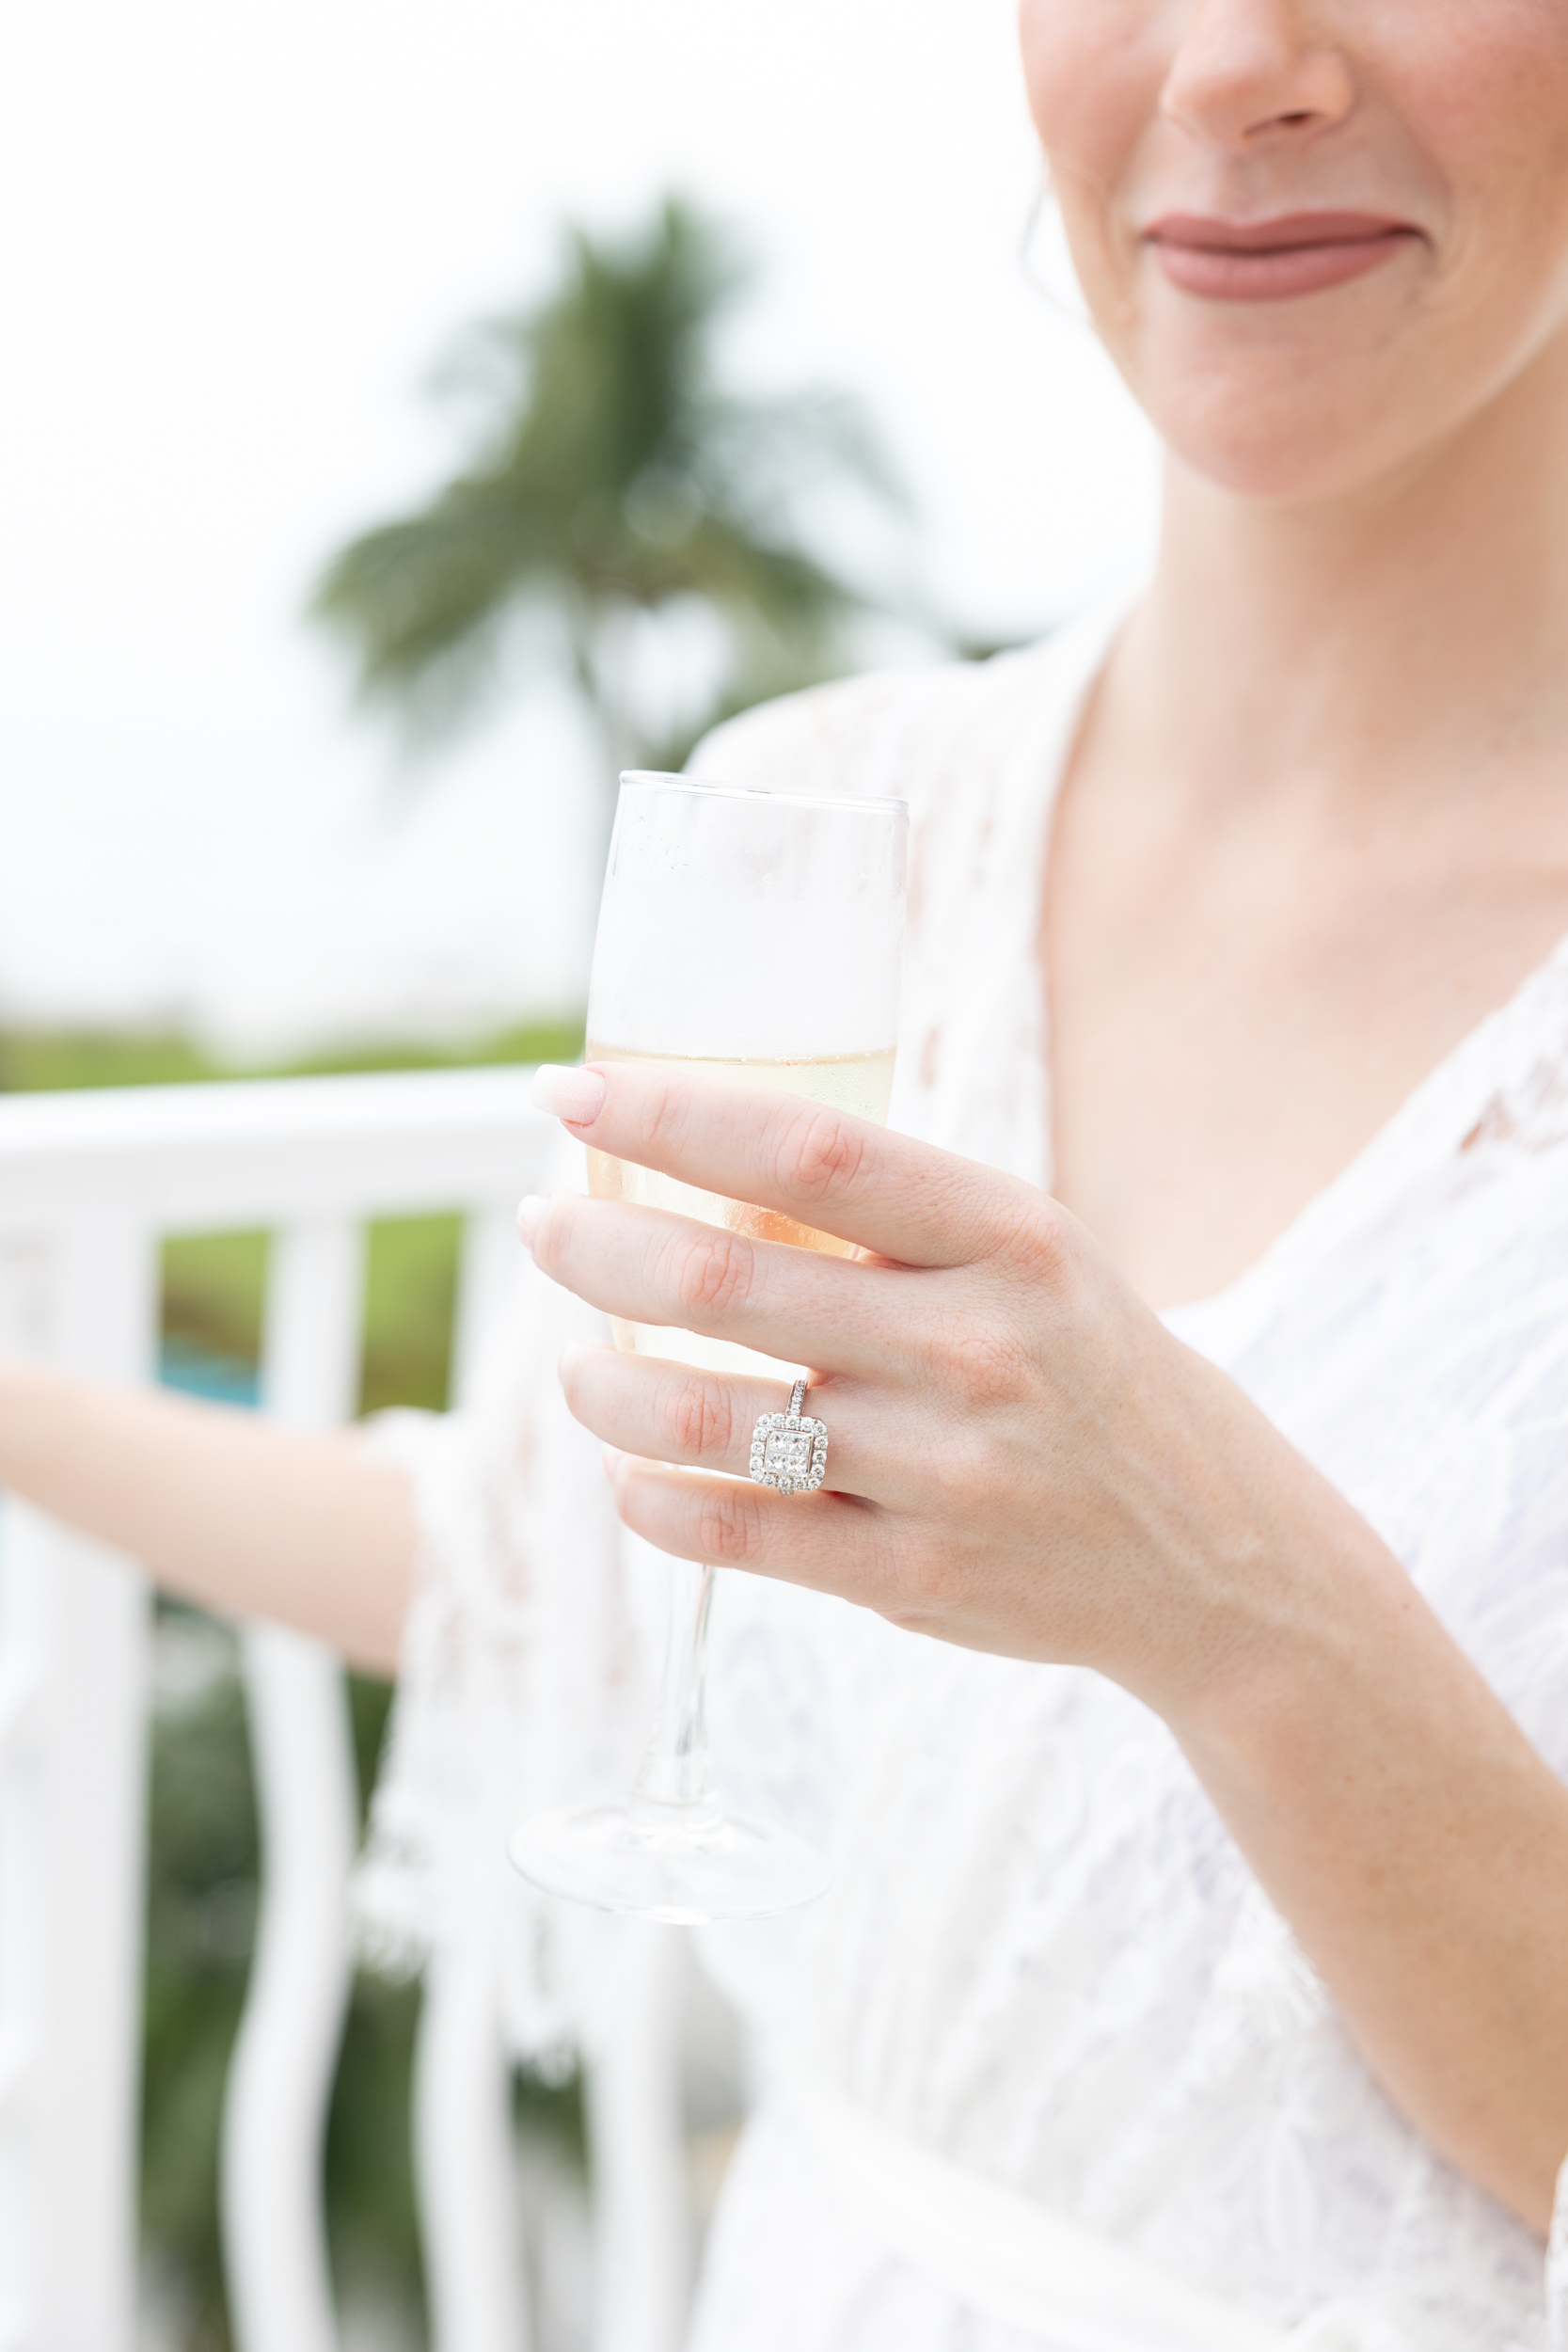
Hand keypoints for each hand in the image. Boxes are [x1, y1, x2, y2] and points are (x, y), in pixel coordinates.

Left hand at [521, 1060, 1369, 1727]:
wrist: (1219, 1560)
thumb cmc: (1092, 1376)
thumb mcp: (1032, 1261)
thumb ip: (891, 1223)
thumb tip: (697, 1169)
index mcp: (1012, 1236)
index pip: (809, 1152)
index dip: (669, 1115)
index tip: (568, 1095)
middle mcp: (979, 1345)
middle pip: (725, 1283)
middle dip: (595, 1248)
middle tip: (540, 1229)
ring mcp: (947, 1471)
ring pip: (709, 1421)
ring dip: (604, 1390)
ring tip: (576, 1371)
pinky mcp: (916, 1579)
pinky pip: (738, 1537)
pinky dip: (656, 1501)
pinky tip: (631, 1474)